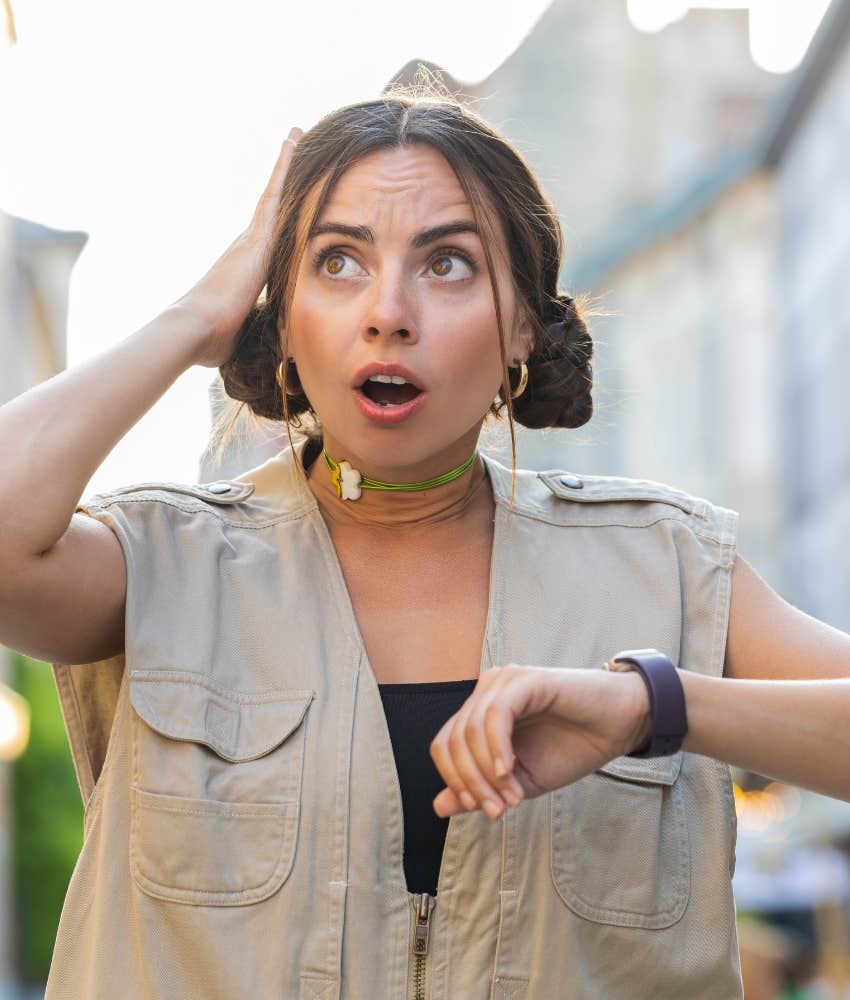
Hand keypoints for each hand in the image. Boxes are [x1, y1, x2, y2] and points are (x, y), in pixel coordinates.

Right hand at [176, 126, 302, 368]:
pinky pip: (276, 192)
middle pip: (271, 205)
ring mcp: (251, 238)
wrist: (195, 328)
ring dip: (286, 164)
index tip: (285, 199)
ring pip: (274, 193)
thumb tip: (269, 353)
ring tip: (297, 135)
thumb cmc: (214, 338)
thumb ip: (256, 331)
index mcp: (247, 268)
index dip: (278, 216)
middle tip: (295, 146)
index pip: (269, 236)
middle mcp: (247, 246)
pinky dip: (286, 167)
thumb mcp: (245, 332)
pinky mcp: (257, 235)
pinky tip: (295, 143)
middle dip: (283, 179)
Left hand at [429, 664, 650, 819]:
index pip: (444, 746)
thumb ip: (481, 788)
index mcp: (479, 711)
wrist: (618, 726)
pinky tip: (510, 771)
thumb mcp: (520, 779)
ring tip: (513, 796)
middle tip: (499, 810)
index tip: (486, 811)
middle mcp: (486, 691)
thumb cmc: (571, 748)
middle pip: (452, 741)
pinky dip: (497, 748)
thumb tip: (438, 806)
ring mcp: (504, 681)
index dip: (457, 783)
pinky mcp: (526, 679)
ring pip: (470, 731)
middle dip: (472, 783)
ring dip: (487, 773)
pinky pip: (495, 715)